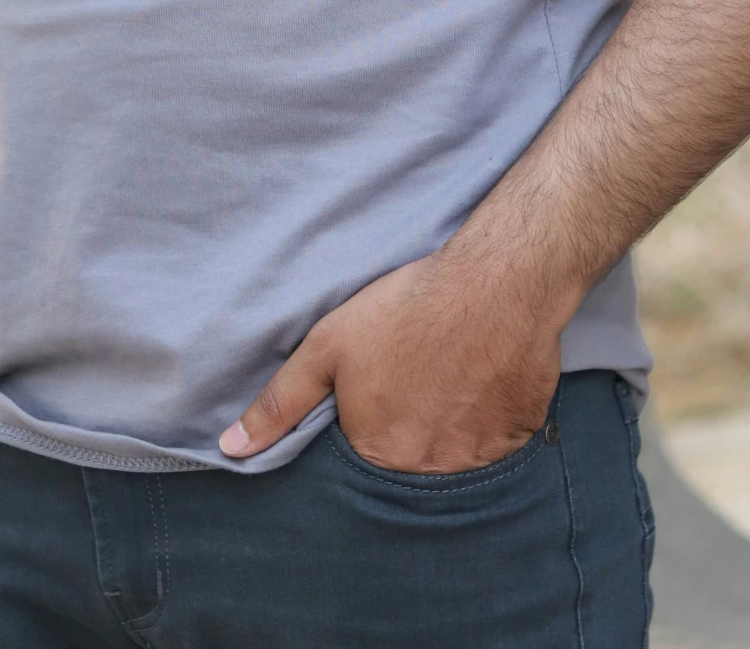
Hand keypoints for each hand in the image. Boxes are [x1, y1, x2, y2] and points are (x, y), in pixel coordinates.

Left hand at [219, 247, 562, 473]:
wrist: (496, 281)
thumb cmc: (408, 308)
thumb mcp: (328, 345)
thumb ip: (279, 403)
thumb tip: (231, 450)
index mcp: (380, 453)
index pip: (362, 460)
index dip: (367, 423)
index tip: (380, 392)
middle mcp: (429, 469)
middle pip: (409, 463)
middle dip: (407, 429)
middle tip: (415, 381)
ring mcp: (479, 458)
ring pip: (453, 456)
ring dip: (447, 427)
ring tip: (446, 376)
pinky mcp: (518, 436)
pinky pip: (496, 441)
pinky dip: (486, 418)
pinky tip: (478, 378)